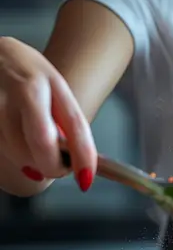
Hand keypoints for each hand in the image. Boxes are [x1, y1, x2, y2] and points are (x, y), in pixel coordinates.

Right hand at [0, 36, 96, 189]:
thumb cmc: (24, 71)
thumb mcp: (50, 84)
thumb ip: (61, 116)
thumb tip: (71, 158)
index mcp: (50, 81)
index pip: (73, 123)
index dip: (82, 155)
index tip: (86, 178)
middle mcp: (23, 89)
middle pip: (41, 143)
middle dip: (51, 166)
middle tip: (56, 168)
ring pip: (16, 153)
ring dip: (27, 161)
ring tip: (31, 144)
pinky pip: (0, 149)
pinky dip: (9, 153)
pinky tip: (12, 139)